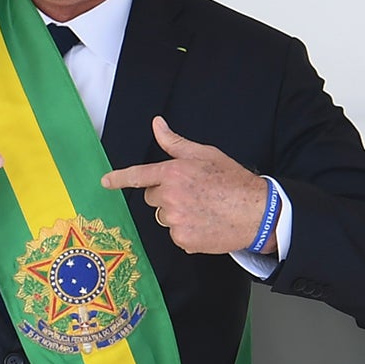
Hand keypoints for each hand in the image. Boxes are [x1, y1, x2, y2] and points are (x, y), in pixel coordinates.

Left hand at [101, 115, 272, 254]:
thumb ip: (175, 143)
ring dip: (176, 214)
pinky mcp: (183, 239)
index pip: (137, 176)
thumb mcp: (205, 154)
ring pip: (163, 217)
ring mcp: (175, 219)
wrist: (258, 212)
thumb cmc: (233, 180)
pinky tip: (205, 224)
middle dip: (165, 195)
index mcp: (173, 173)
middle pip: (151, 198)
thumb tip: (157, 124)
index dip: (118, 178)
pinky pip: (175, 235)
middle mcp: (170, 196)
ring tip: (202, 209)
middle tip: (192, 194)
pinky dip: (187, 232)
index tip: (105, 181)